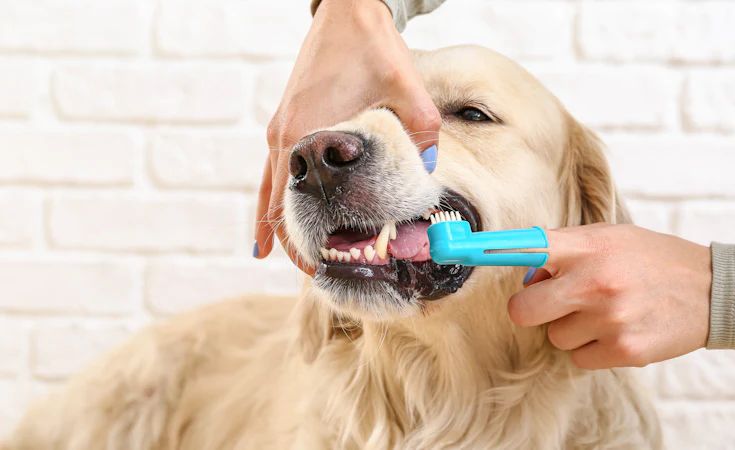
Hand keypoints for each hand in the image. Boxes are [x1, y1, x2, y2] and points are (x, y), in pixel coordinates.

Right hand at [254, 0, 440, 272]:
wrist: (345, 8)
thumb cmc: (371, 46)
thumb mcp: (406, 86)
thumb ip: (421, 130)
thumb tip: (429, 170)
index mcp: (307, 135)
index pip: (296, 204)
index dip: (307, 241)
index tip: (324, 268)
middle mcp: (285, 138)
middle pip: (279, 206)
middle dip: (295, 242)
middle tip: (318, 272)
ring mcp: (280, 129)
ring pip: (271, 190)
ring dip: (280, 224)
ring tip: (288, 259)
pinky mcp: (285, 119)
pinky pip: (272, 170)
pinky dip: (272, 198)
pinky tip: (269, 222)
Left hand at [508, 224, 711, 368]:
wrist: (712, 290)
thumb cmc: (651, 261)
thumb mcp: (611, 238)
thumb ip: (565, 250)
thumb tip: (525, 274)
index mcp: (589, 246)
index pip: (527, 248)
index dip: (489, 251)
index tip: (459, 250)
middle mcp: (595, 281)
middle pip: (523, 310)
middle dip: (532, 310)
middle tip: (554, 302)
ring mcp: (609, 318)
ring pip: (554, 336)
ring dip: (570, 329)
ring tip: (604, 312)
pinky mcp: (624, 350)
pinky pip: (578, 358)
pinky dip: (591, 349)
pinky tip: (617, 330)